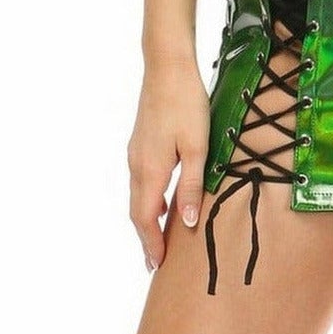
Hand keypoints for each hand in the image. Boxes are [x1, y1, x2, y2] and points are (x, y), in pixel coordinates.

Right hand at [127, 61, 210, 271]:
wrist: (167, 67)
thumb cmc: (186, 105)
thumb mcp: (197, 148)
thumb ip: (191, 186)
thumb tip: (188, 222)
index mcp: (150, 170)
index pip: (145, 219)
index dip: (150, 244)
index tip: (156, 266)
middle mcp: (136, 165)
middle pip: (137, 211)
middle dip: (145, 238)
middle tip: (154, 262)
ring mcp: (135, 153)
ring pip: (137, 196)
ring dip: (146, 220)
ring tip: (158, 239)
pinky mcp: (140, 143)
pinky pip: (140, 181)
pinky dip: (147, 200)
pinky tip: (160, 202)